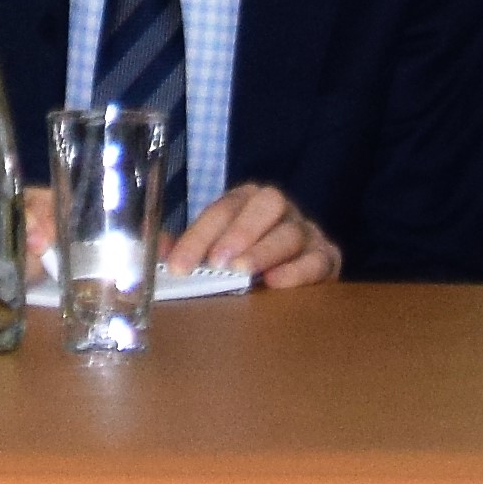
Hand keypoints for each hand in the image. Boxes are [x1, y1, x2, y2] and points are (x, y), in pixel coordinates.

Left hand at [167, 182, 341, 288]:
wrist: (292, 274)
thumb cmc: (243, 260)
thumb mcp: (212, 251)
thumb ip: (185, 249)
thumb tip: (155, 250)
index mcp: (247, 200)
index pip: (224, 208)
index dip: (199, 235)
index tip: (178, 266)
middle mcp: (280, 209)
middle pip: (267, 203)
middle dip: (240, 231)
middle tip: (218, 262)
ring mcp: (307, 231)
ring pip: (292, 232)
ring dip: (265, 251)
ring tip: (242, 272)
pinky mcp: (327, 257)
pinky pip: (318, 259)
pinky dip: (298, 271)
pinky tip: (276, 283)